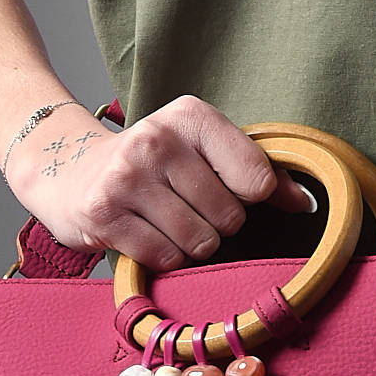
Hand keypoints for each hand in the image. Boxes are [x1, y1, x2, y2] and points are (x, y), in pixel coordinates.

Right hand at [4, 93, 317, 269]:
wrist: (68, 171)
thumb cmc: (153, 164)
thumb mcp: (203, 151)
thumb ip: (259, 172)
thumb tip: (308, 204)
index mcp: (191, 116)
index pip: (257, 177)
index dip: (252, 198)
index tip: (233, 192)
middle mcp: (156, 140)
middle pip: (230, 217)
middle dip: (217, 224)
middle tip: (186, 207)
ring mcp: (126, 177)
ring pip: (200, 242)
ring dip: (191, 244)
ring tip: (165, 220)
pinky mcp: (102, 214)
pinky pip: (165, 258)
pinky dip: (163, 256)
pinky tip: (144, 233)